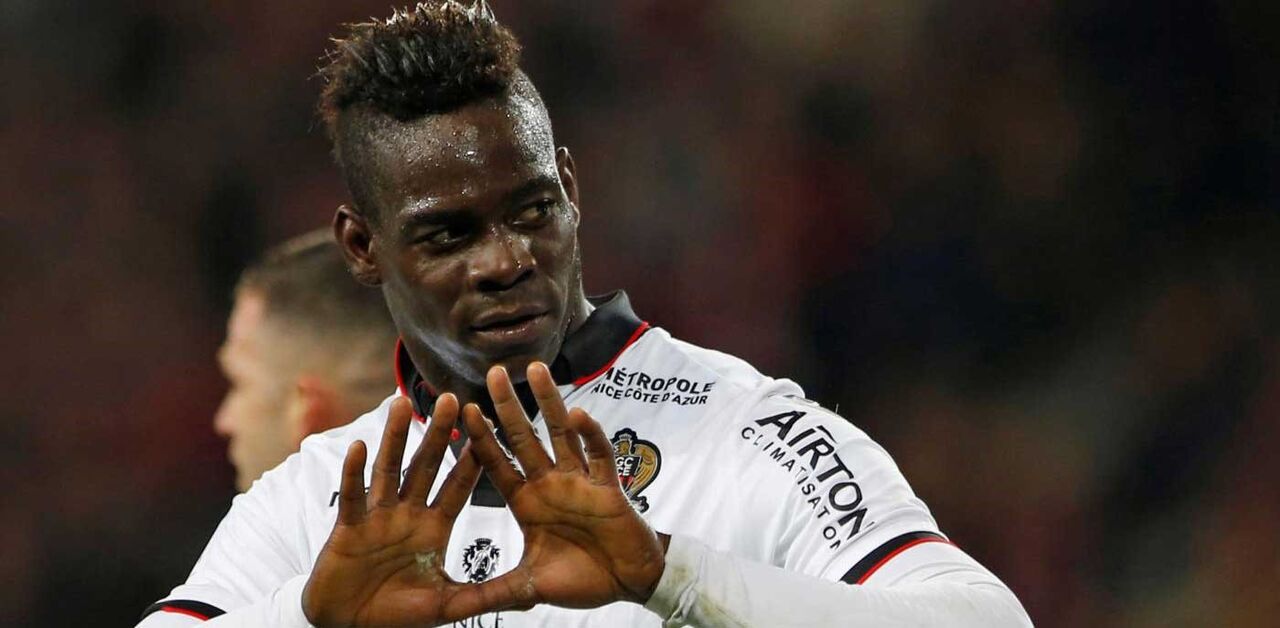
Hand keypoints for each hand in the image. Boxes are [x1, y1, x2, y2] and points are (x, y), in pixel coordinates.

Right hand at [302, 394, 494, 626]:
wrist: (350, 626)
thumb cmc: (398, 615)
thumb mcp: (448, 604)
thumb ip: (483, 596)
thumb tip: (527, 596)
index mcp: (435, 528)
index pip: (458, 486)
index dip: (472, 458)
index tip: (489, 426)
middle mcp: (408, 515)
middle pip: (425, 466)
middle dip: (437, 434)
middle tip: (450, 397)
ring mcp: (378, 518)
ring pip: (388, 470)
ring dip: (394, 438)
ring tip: (401, 404)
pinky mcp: (348, 529)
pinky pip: (352, 497)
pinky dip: (354, 473)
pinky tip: (359, 446)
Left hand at [460, 362, 667, 610]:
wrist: (628, 583)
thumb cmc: (582, 580)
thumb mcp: (528, 589)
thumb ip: (491, 593)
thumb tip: (453, 611)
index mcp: (526, 503)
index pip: (497, 464)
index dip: (479, 440)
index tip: (460, 411)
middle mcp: (549, 485)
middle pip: (523, 438)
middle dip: (507, 407)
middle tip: (492, 373)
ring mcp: (578, 482)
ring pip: (560, 434)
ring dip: (548, 402)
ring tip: (535, 369)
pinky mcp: (607, 487)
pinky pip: (599, 455)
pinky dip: (590, 436)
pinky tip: (578, 415)